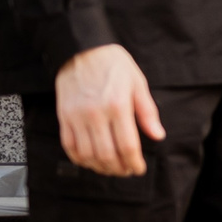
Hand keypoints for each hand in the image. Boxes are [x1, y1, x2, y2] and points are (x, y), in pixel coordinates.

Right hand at [54, 44, 161, 176]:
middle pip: (106, 154)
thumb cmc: (114, 65)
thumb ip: (147, 112)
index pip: (127, 145)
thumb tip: (158, 135)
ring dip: (99, 167)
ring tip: (111, 169)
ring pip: (87, 154)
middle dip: (118, 168)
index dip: (134, 162)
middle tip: (126, 171)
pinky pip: (69, 146)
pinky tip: (90, 161)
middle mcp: (96, 114)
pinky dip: (80, 159)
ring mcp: (77, 117)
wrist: (83, 50)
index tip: (139, 169)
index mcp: (118, 106)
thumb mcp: (138, 83)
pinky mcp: (64, 117)